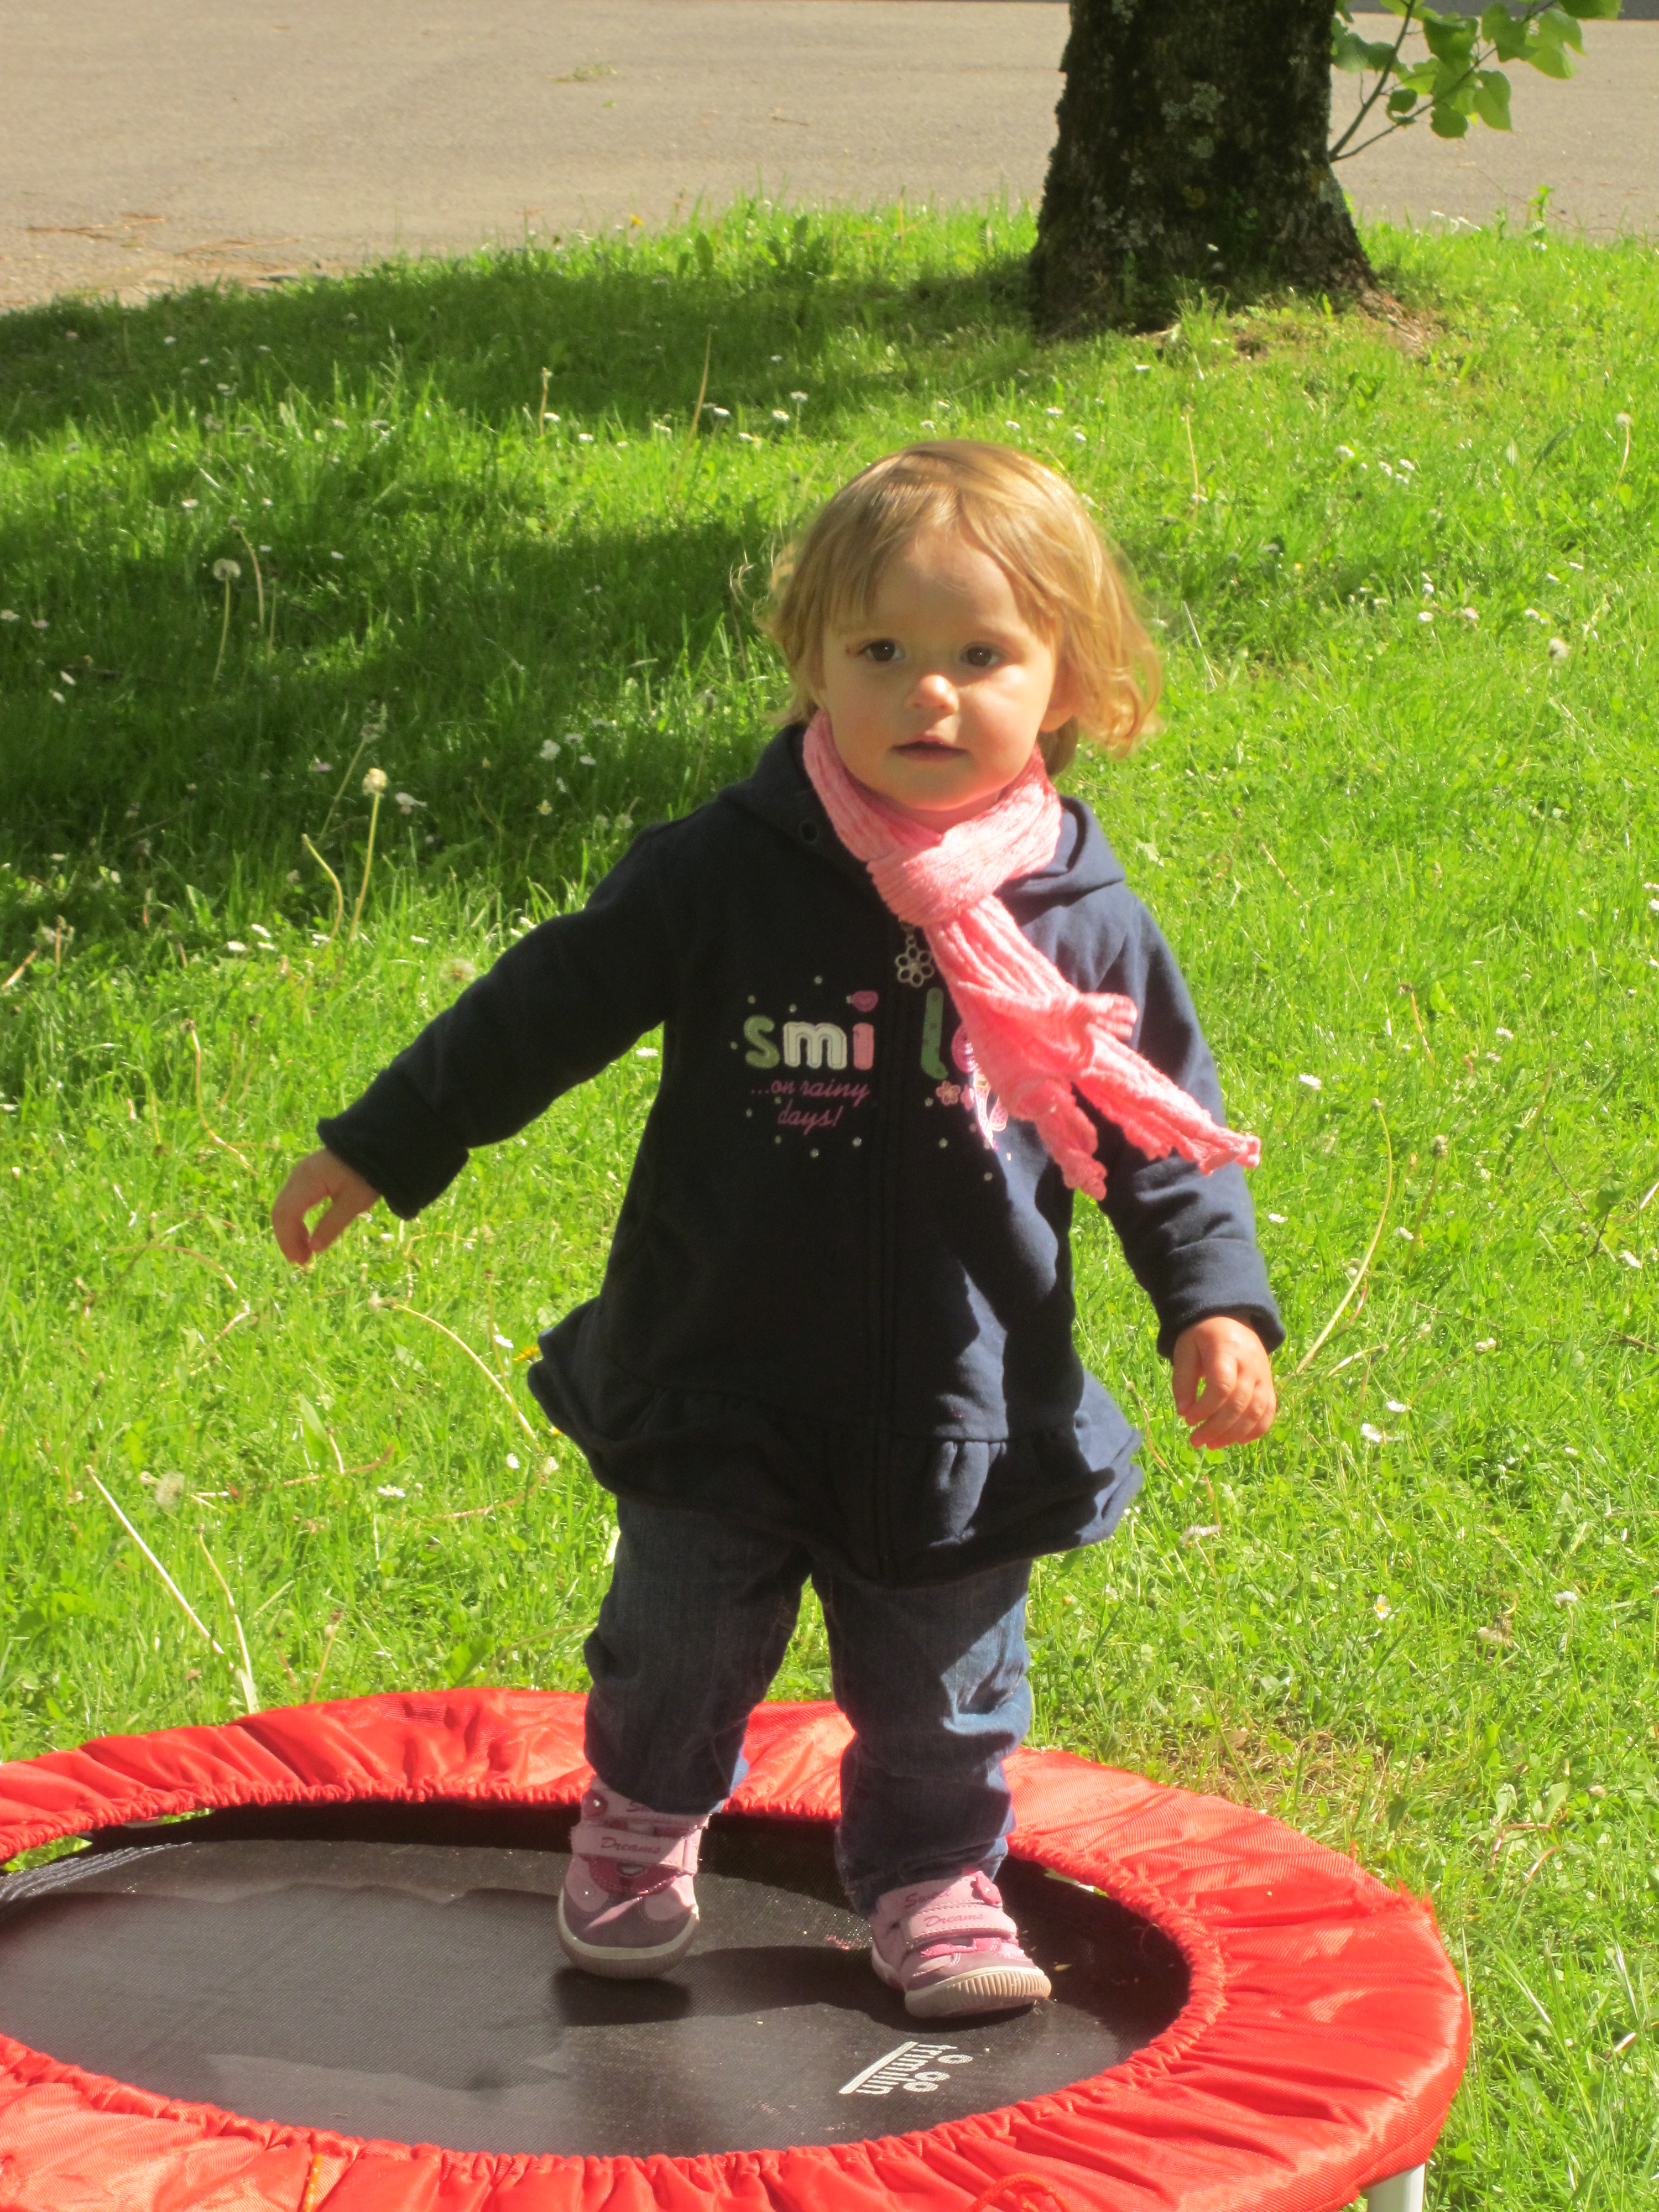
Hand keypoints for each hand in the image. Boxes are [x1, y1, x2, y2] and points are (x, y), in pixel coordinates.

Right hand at [271, 1147, 379, 1264]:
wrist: (378, 1145)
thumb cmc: (368, 1174)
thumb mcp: (355, 1202)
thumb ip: (332, 1225)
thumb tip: (313, 1248)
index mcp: (308, 1181)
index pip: (286, 1214)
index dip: (288, 1240)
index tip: (300, 1261)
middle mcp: (298, 1175)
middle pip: (280, 1210)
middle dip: (287, 1238)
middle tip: (302, 1261)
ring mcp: (301, 1173)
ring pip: (284, 1206)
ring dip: (291, 1230)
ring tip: (305, 1251)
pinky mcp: (307, 1175)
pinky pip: (293, 1200)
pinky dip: (295, 1219)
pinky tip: (306, 1233)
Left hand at [1170, 1317, 1275, 1450]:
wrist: (1230, 1318)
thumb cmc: (1202, 1336)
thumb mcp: (1185, 1349)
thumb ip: (1183, 1379)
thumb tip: (1184, 1412)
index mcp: (1227, 1350)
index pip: (1222, 1386)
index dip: (1205, 1408)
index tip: (1187, 1420)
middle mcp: (1251, 1364)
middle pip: (1239, 1403)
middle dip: (1217, 1427)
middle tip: (1196, 1441)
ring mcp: (1264, 1375)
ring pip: (1256, 1411)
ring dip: (1234, 1434)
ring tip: (1212, 1445)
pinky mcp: (1269, 1385)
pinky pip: (1269, 1411)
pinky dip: (1256, 1430)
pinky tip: (1237, 1441)